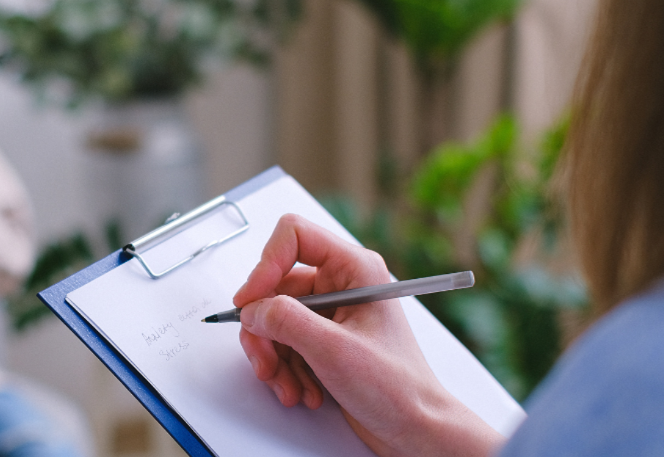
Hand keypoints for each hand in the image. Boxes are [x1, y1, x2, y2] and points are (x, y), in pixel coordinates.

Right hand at [233, 214, 502, 456]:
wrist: (413, 429)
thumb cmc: (396, 387)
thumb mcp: (333, 350)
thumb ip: (286, 321)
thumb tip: (252, 309)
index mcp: (354, 268)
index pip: (294, 236)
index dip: (265, 264)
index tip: (250, 301)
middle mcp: (341, 284)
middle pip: (275, 287)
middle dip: (266, 331)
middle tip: (266, 363)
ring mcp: (330, 312)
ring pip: (274, 319)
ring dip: (274, 357)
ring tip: (289, 386)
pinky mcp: (322, 338)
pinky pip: (283, 342)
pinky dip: (284, 369)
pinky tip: (302, 390)